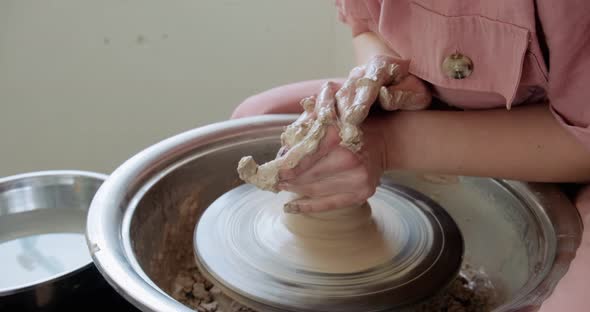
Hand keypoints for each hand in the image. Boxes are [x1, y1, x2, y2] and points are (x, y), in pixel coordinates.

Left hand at [237, 56, 427, 212]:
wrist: (382, 140)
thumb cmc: (348, 126)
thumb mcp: (325, 117)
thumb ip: (302, 130)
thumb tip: (280, 154)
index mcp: (337, 134)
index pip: (303, 155)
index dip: (285, 165)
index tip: (271, 171)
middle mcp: (349, 157)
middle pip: (307, 175)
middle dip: (287, 179)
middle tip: (272, 181)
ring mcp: (359, 178)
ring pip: (315, 190)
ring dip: (294, 190)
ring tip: (281, 188)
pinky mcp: (363, 192)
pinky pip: (329, 204)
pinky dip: (306, 206)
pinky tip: (290, 206)